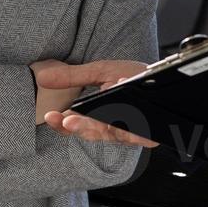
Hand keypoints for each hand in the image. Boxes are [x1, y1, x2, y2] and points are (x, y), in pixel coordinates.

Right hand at [32, 59, 156, 147]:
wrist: (165, 74)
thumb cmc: (133, 76)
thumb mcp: (99, 72)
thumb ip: (72, 77)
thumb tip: (42, 77)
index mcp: (98, 117)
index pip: (75, 126)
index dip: (62, 124)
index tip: (51, 117)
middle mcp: (113, 128)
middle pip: (92, 134)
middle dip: (80, 127)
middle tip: (67, 121)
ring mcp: (131, 132)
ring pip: (112, 134)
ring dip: (104, 123)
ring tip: (97, 105)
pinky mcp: (148, 133)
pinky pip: (136, 130)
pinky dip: (130, 118)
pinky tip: (125, 97)